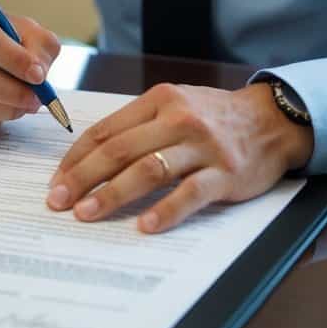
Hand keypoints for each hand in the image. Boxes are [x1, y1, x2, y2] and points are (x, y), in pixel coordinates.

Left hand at [46, 82, 312, 232]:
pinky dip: (165, 211)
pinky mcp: (225, 172)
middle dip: (83, 178)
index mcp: (160, 100)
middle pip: (120, 150)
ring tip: (87, 214)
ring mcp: (203, 146)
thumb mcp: (176, 106)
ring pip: (149, 170)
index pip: (107, 130)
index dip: (77, 158)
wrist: (271, 120)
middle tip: (58, 202)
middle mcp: (179, 119)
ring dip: (113, 194)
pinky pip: (190, 193)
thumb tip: (90, 157)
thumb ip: (139, 125)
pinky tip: (145, 226)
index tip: (56, 182)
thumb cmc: (214, 118)